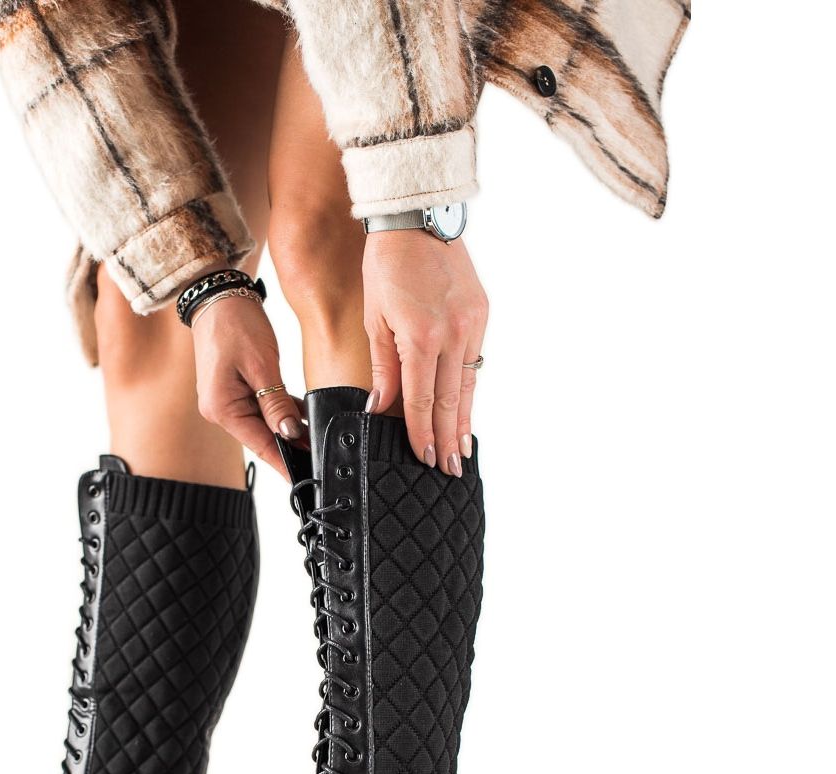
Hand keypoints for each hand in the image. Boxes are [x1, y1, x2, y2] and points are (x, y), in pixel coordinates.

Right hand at [191, 293, 302, 476]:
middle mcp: (220, 410)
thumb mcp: (262, 365)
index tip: (304, 478)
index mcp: (222, 408)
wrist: (217, 295)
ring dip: (286, 429)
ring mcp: (225, 401)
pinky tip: (300, 416)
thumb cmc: (235, 325)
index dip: (285, 462)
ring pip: (263, 424)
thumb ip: (277, 404)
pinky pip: (260, 409)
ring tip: (314, 439)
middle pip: (261, 437)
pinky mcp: (233, 391)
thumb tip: (290, 434)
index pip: (260, 444)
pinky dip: (279, 412)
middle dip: (289, 447)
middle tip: (318, 457)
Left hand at [363, 232, 487, 474]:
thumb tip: (381, 407)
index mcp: (420, 336)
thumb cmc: (386, 267)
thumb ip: (383, 367)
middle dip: (447, 439)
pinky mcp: (482, 314)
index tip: (424, 458)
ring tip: (462, 450)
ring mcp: (473, 324)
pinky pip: (475, 362)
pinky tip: (466, 411)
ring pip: (468, 385)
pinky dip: (469, 390)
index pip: (421, 400)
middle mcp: (452, 333)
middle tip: (450, 470)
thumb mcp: (375, 320)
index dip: (422, 434)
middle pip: (449, 400)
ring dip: (464, 421)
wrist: (418, 219)